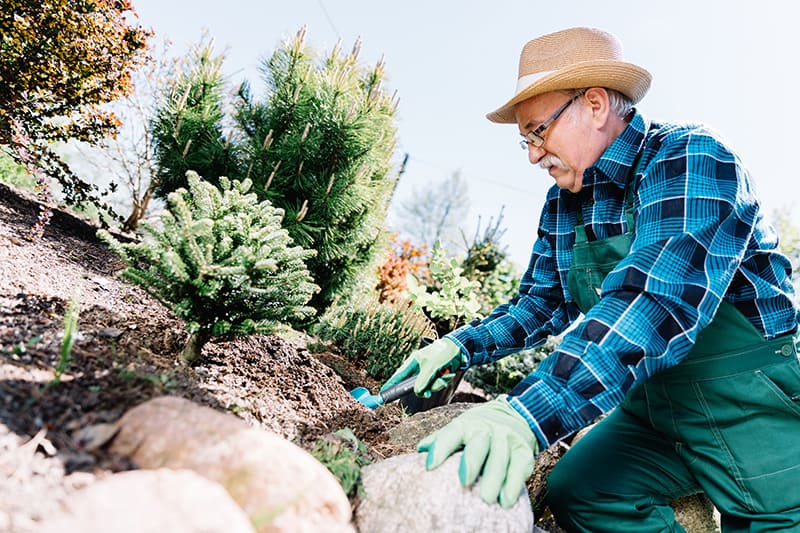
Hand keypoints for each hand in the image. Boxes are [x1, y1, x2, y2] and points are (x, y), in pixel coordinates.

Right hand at [380, 338, 461, 396]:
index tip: (382, 395)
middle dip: (424, 388)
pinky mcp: (436, 376)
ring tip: (444, 375)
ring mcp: (427, 373)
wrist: (460, 349)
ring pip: (427, 388)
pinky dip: (443, 382)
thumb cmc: (443, 353)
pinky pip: (435, 386)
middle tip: (426, 393)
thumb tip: (417, 393)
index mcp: (413, 362)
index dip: (391, 385)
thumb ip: (423, 381)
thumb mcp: (432, 367)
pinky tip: (449, 374)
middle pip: (414, 386)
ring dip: (437, 384)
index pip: (398, 376)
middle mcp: (418, 369)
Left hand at [417, 396, 537, 507]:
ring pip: (500, 458)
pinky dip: (513, 484)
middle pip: (478, 444)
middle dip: (471, 462)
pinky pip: (519, 467)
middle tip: (464, 481)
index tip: (429, 466)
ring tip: (486, 499)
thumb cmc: (478, 428)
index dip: (440, 448)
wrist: (514, 414)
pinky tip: (506, 500)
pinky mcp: (523, 451)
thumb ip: (440, 439)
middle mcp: (487, 429)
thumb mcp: (459, 428)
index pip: (451, 434)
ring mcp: (506, 439)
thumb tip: (420, 450)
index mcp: (466, 425)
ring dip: (494, 478)